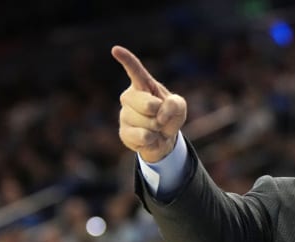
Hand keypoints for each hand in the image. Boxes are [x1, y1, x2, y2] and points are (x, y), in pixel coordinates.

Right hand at [111, 46, 186, 162]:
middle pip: (146, 104)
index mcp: (142, 85)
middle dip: (159, 112)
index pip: (135, 71)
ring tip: (155, 127)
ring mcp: (124, 115)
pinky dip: (152, 139)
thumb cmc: (169, 116)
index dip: (126, 61)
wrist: (164, 138)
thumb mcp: (179, 106)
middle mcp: (129, 97)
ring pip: (145, 122)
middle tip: (160, 116)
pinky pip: (142, 136)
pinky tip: (150, 137)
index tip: (116, 50)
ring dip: (157, 127)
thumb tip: (159, 112)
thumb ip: (175, 104)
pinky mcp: (124, 132)